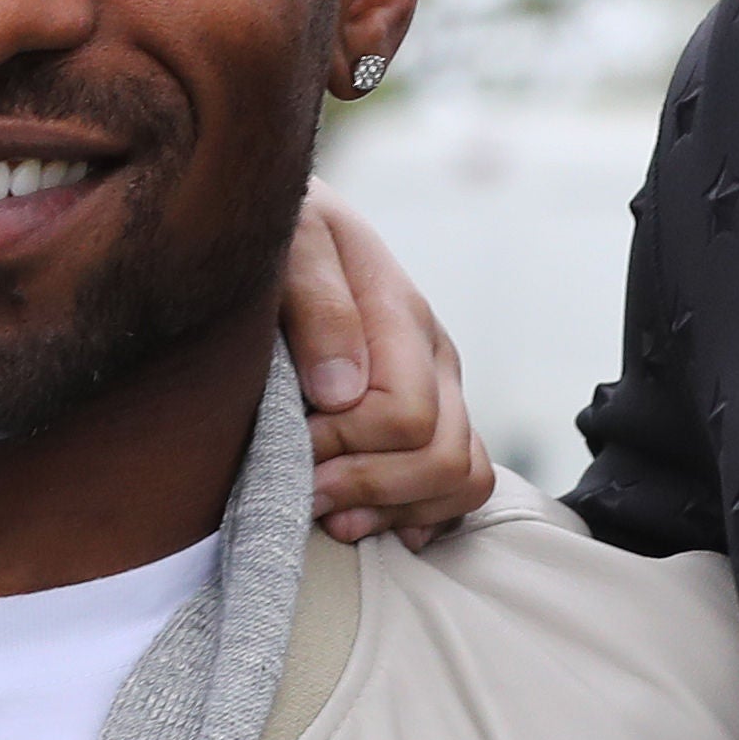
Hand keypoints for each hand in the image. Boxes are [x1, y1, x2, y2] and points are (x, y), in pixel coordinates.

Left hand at [282, 177, 494, 549]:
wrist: (286, 221)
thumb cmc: (277, 231)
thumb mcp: (289, 241)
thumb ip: (316, 305)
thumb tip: (340, 392)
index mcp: (400, 316)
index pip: (405, 416)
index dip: (346, 445)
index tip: (290, 441)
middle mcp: (432, 357)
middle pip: (442, 458)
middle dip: (368, 487)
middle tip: (301, 491)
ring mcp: (438, 389)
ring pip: (462, 478)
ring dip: (395, 510)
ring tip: (329, 514)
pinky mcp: (428, 415)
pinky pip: (457, 484)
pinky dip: (417, 514)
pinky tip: (364, 518)